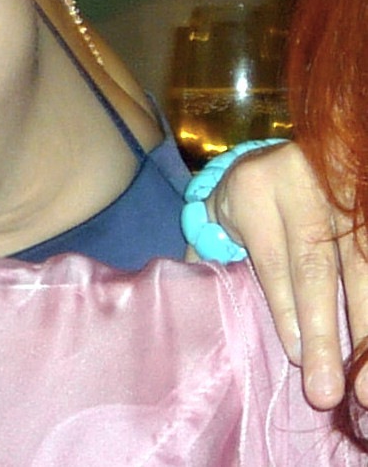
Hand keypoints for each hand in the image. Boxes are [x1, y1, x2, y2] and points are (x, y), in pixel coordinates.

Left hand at [211, 140, 367, 409]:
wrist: (286, 155)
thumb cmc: (249, 201)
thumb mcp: (221, 218)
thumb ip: (211, 260)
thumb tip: (197, 318)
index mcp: (255, 185)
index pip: (272, 256)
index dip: (286, 308)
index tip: (297, 357)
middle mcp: (303, 181)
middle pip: (318, 263)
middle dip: (326, 329)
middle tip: (329, 392)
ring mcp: (344, 189)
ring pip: (361, 262)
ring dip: (365, 327)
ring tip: (365, 385)